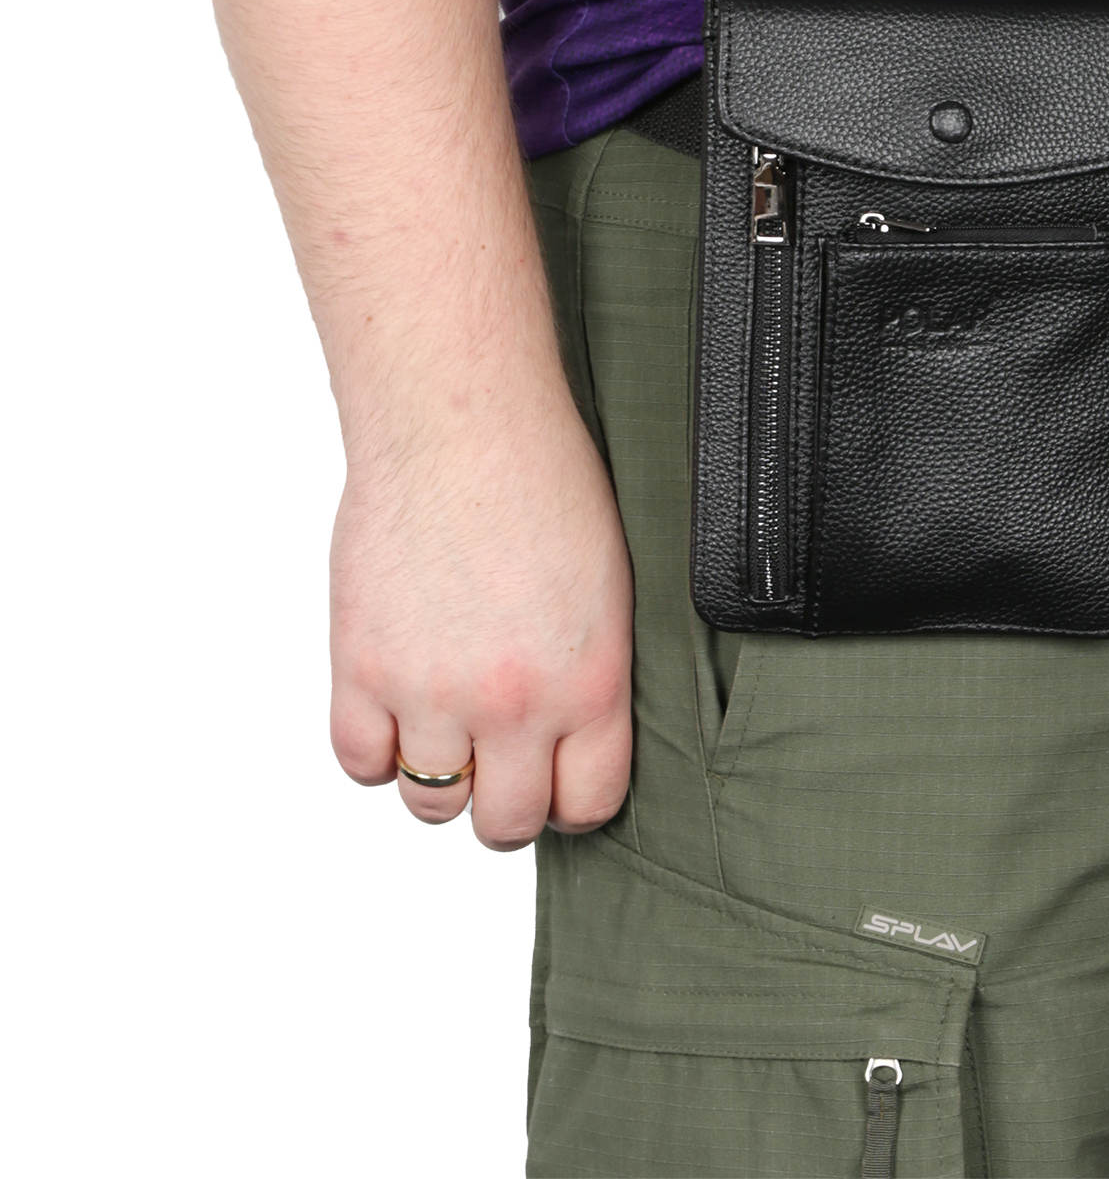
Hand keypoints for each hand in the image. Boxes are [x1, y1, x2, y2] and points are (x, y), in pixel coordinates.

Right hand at [327, 383, 633, 847]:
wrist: (460, 425)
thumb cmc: (544, 481)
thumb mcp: (609, 588)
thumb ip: (589, 675)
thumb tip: (571, 735)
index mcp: (592, 682)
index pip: (588, 803)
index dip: (574, 800)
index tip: (562, 783)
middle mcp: (514, 704)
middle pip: (506, 822)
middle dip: (507, 802)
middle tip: (502, 765)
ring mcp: (431, 693)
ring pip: (431, 804)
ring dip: (440, 778)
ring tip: (449, 729)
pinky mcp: (363, 670)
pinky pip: (360, 763)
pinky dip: (376, 749)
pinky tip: (398, 711)